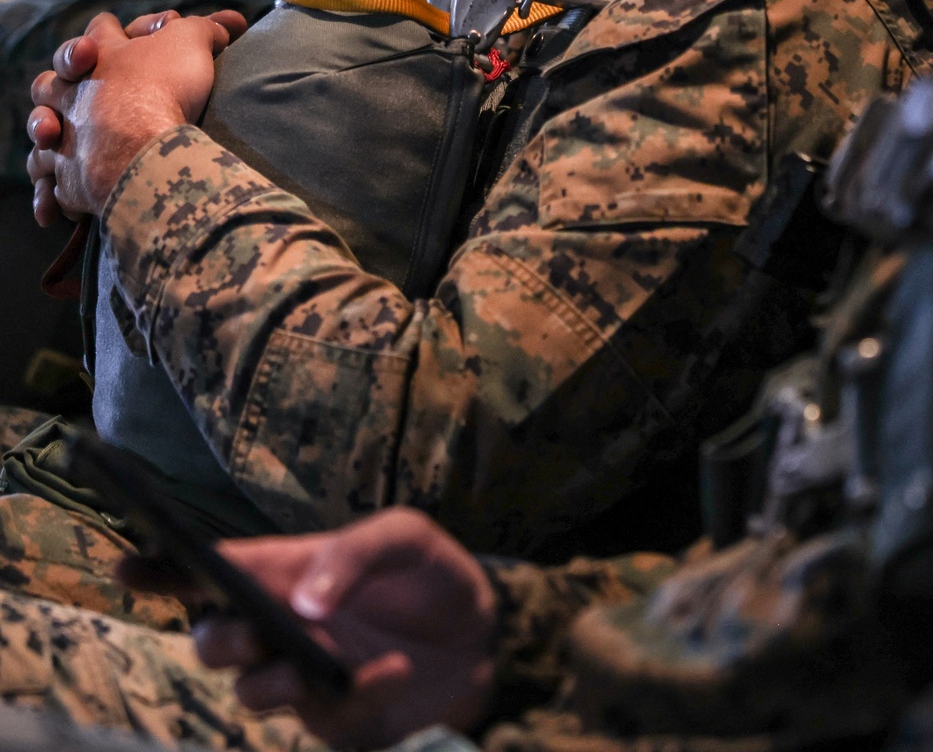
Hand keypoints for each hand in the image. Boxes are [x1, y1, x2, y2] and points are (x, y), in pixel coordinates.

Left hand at [27, 8, 246, 224]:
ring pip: (41, 129)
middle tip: (84, 85)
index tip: (141, 38)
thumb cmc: (162, 87)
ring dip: (47, 132)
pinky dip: (54, 189)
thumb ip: (204, 28)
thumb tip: (226, 25)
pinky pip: (50, 181)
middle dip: (62, 81)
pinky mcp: (68, 177)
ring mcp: (66, 135)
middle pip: (51, 79)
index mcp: (99, 54)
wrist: (142, 146)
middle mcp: (72, 93)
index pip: (101, 28)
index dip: (116, 29)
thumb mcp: (191, 41)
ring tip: (60, 138)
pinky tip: (65, 196)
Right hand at [120, 509, 497, 749]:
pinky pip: (329, 719)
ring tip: (313, 660)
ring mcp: (304, 677)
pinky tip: (392, 668)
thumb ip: (353, 554)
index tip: (127, 565)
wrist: (483, 630)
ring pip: (251, 691)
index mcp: (285, 571)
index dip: (162, 570)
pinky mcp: (339, 719)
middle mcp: (281, 627)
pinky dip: (359, 695)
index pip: (211, 573)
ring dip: (270, 678)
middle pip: (214, 640)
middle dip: (217, 638)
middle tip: (247, 629)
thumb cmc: (427, 571)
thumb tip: (302, 601)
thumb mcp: (402, 536)